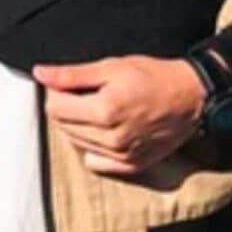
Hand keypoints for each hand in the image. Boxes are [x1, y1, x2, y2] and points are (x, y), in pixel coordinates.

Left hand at [34, 55, 206, 176]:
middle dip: (68, 108)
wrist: (191, 96)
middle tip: (88, 93)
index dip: (57, 92)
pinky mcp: (130, 166)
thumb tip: (40, 73)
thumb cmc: (154, 76)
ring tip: (99, 108)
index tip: (69, 83)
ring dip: (80, 126)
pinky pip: (94, 161)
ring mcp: (120, 155)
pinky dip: (93, 146)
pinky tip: (107, 130)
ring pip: (76, 144)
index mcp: (105, 110)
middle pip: (63, 127)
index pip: (55, 108)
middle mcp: (110, 137)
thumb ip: (74, 74)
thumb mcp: (115, 66)